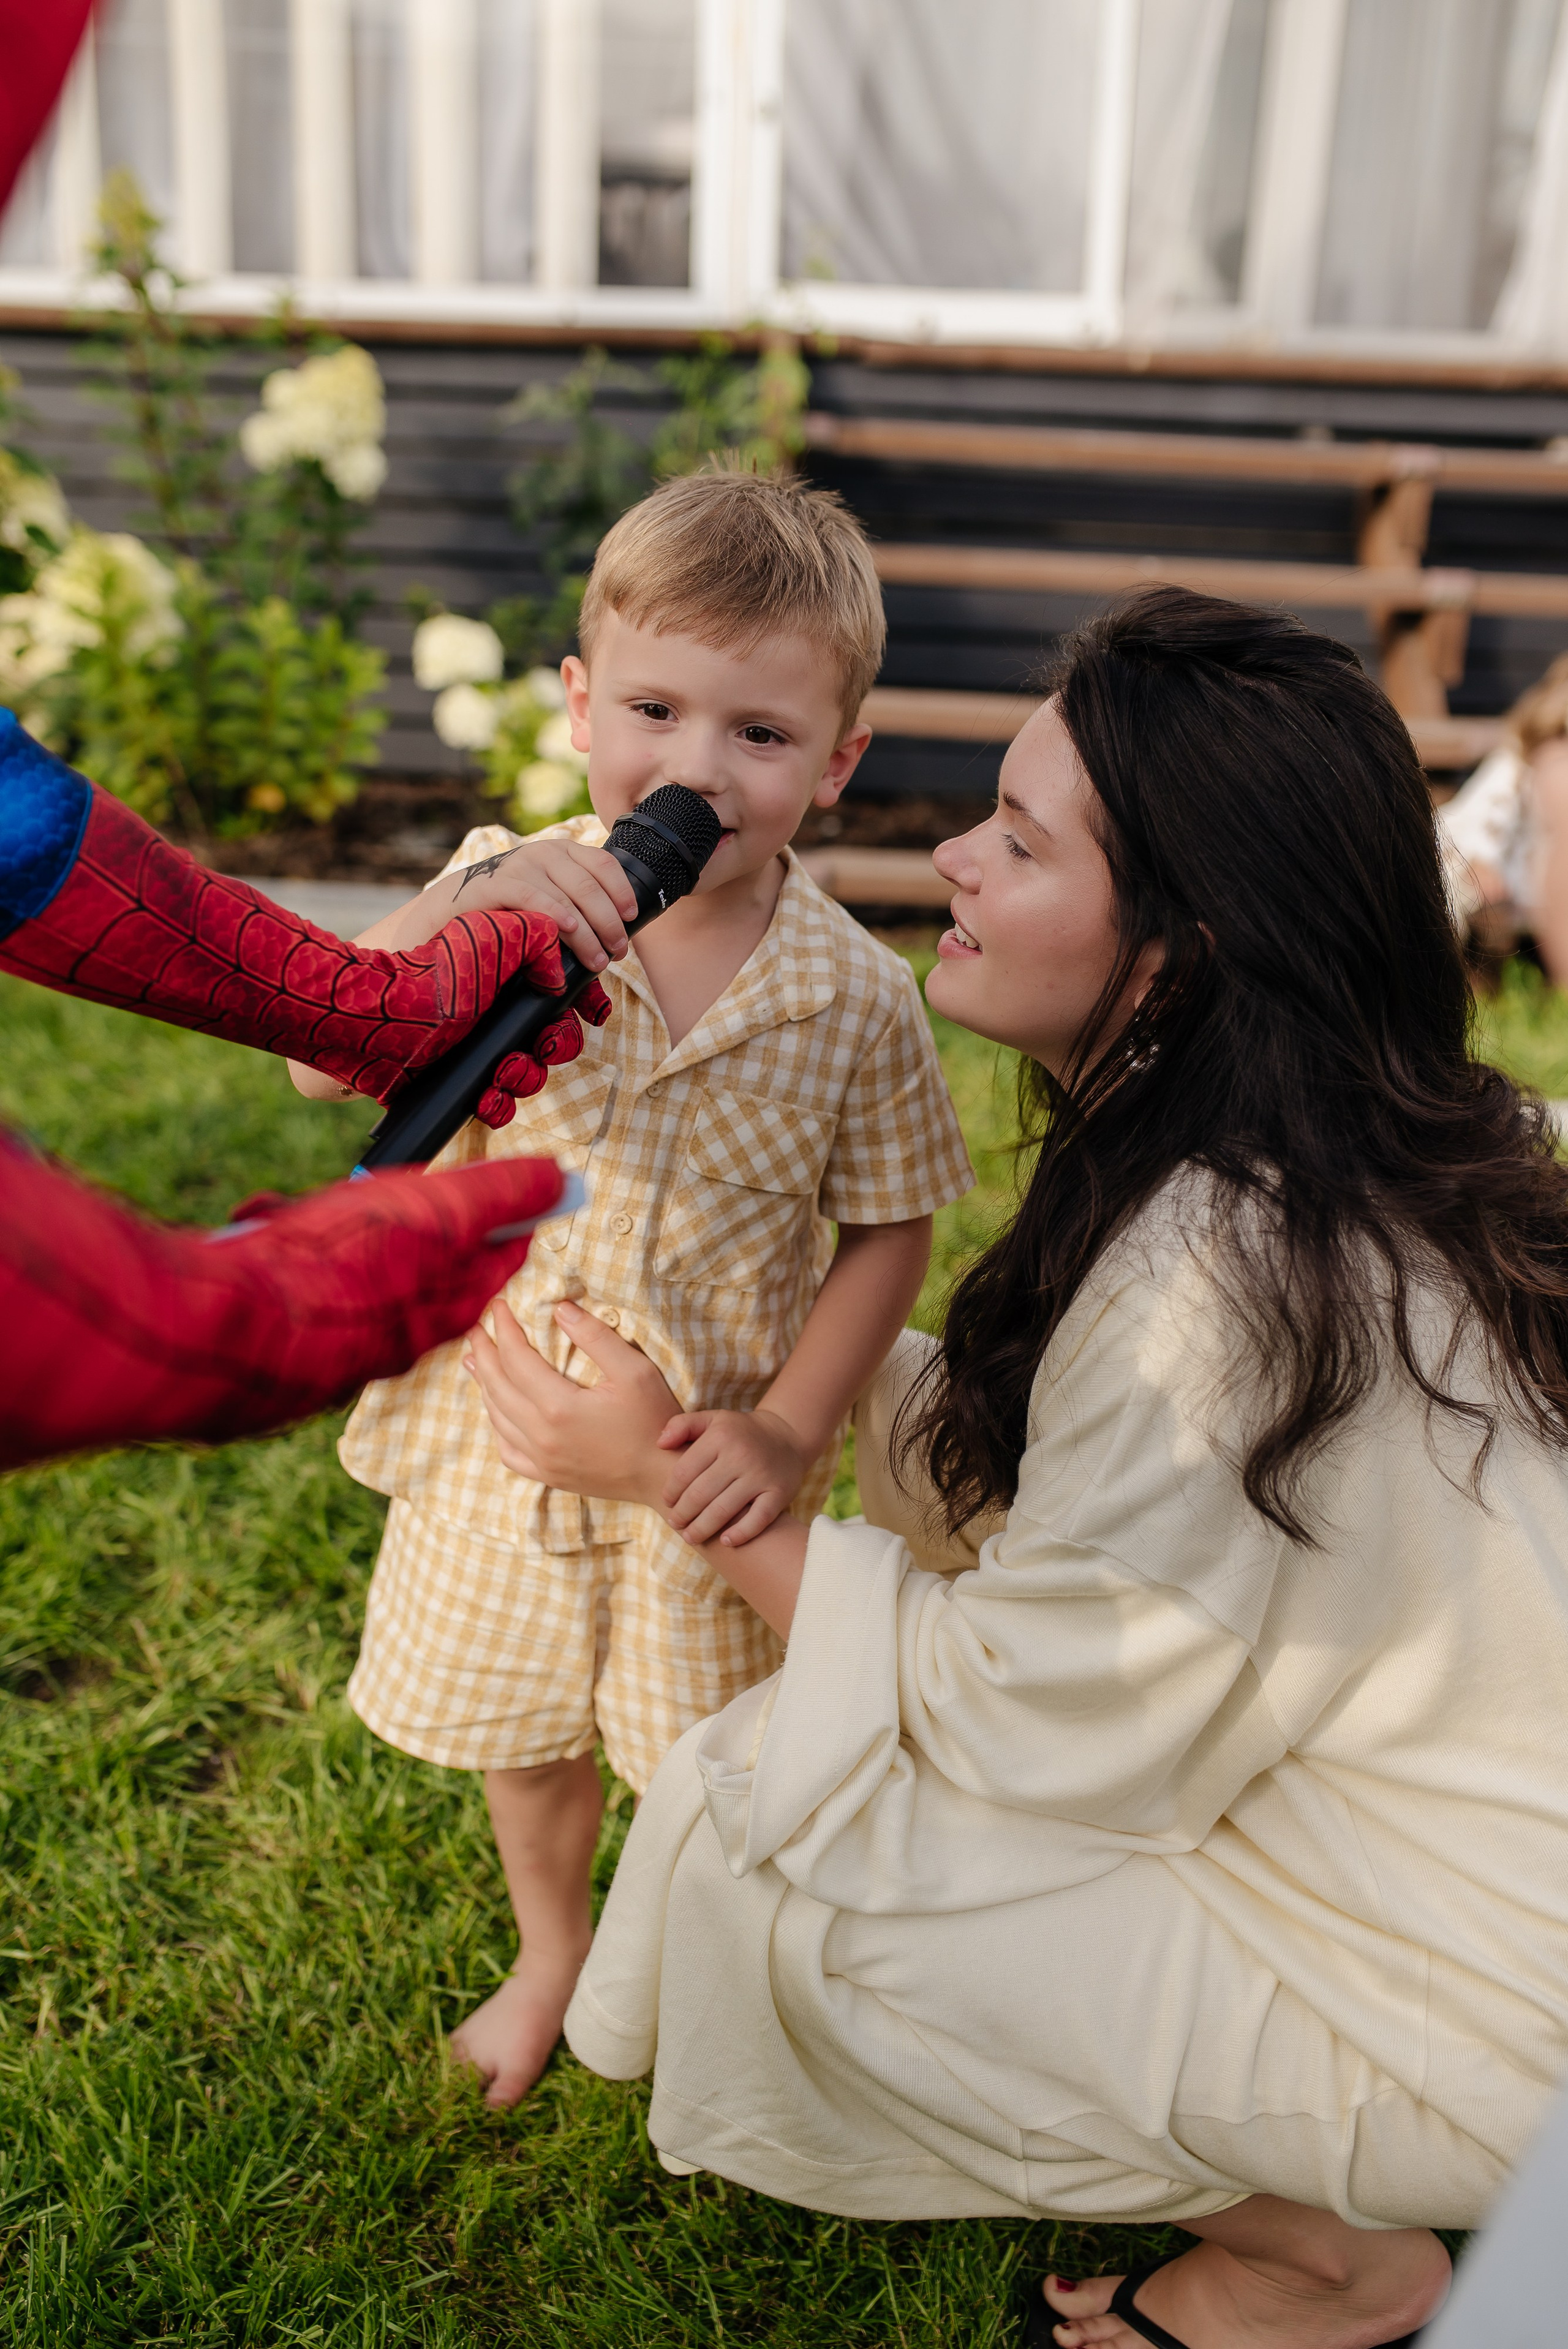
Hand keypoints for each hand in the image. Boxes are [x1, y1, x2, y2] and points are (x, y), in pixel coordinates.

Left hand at [370, 908, 611, 1125]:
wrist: (370, 1022)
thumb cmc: (429, 973)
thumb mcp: (490, 934)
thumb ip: (537, 934)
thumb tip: (563, 968)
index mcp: (508, 972)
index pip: (561, 990)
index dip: (581, 1003)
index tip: (592, 1013)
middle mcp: (496, 1009)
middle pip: (553, 1036)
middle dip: (556, 1046)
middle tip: (543, 1046)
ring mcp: (478, 1047)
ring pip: (530, 1074)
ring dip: (526, 1078)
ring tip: (503, 1073)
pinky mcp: (460, 1082)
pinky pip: (498, 1104)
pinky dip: (498, 1105)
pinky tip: (486, 1097)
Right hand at [428, 836, 640, 974]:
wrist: (459, 904)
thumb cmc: (516, 907)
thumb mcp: (551, 895)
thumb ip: (579, 904)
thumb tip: (618, 937)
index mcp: (563, 852)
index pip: (603, 864)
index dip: (622, 891)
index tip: (631, 918)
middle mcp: (544, 853)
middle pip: (589, 886)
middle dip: (609, 923)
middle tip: (617, 951)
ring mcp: (520, 866)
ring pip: (566, 899)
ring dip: (587, 933)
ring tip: (598, 960)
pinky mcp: (496, 884)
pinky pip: (532, 897)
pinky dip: (553, 913)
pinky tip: (567, 929)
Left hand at [464, 1297, 680, 1502]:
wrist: (664, 1476)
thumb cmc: (654, 1421)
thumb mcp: (634, 1370)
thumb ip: (596, 1336)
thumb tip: (560, 1308)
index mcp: (559, 1407)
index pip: (516, 1358)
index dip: (504, 1329)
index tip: (498, 1306)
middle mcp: (541, 1436)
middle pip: (498, 1386)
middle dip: (484, 1353)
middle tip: (476, 1329)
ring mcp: (542, 1460)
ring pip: (497, 1417)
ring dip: (484, 1385)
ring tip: (474, 1362)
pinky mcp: (548, 1476)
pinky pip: (508, 1450)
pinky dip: (497, 1425)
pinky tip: (496, 1411)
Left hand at [657, 1407, 808, 1545]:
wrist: (787, 1436)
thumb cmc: (740, 1433)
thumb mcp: (713, 1419)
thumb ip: (682, 1425)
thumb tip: (659, 1443)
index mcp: (720, 1436)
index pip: (684, 1472)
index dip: (671, 1492)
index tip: (667, 1502)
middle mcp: (740, 1455)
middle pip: (700, 1494)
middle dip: (682, 1514)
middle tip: (675, 1524)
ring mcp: (761, 1476)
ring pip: (723, 1511)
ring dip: (702, 1529)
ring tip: (690, 1537)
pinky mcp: (779, 1493)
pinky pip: (758, 1519)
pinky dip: (740, 1534)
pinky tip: (726, 1541)